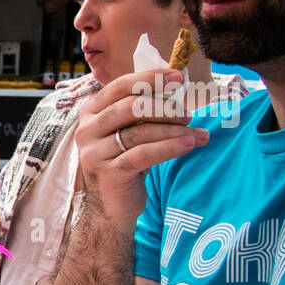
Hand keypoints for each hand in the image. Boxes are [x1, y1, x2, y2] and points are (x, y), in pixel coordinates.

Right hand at [75, 70, 207, 224]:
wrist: (111, 206)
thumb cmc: (125, 161)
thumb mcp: (129, 131)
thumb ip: (142, 111)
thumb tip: (177, 87)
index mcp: (91, 112)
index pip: (120, 86)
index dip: (150, 79)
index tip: (178, 78)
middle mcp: (87, 130)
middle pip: (131, 107)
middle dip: (166, 108)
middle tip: (188, 116)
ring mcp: (94, 152)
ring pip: (141, 132)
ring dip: (174, 131)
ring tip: (197, 134)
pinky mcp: (108, 173)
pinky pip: (144, 154)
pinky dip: (170, 148)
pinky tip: (189, 145)